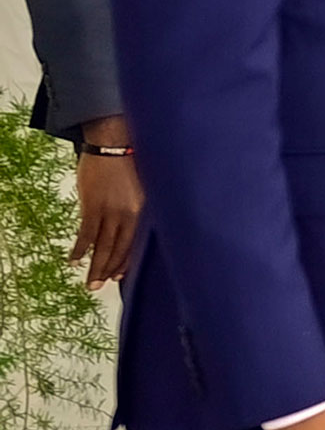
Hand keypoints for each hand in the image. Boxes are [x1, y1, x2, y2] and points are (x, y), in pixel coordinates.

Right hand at [69, 116, 139, 286]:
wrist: (115, 142)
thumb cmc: (132, 162)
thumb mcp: (145, 189)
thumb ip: (140, 210)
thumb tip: (134, 228)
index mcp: (146, 212)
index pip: (137, 245)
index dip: (127, 263)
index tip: (119, 277)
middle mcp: (130, 215)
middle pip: (120, 250)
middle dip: (109, 271)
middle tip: (99, 287)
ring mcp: (111, 211)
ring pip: (103, 246)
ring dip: (95, 266)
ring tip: (89, 283)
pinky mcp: (93, 205)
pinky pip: (86, 233)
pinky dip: (80, 249)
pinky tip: (74, 259)